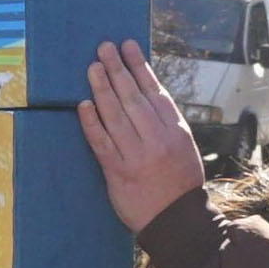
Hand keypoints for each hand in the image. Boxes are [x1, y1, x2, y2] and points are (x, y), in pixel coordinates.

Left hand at [82, 41, 207, 232]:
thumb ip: (165, 121)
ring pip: (116, 116)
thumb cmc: (180, 181)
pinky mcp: (118, 172)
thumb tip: (144, 89)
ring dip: (102, 89)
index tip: (128, 46)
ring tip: (93, 67)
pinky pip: (101, 143)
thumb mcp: (184, 146)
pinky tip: (83, 105)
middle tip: (104, 48)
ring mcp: (136, 156)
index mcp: (175, 131)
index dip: (140, 66)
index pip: (154, 91)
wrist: (177, 221)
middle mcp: (157, 140)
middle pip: (133, 98)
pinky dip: (91, 123)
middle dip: (118, 69)